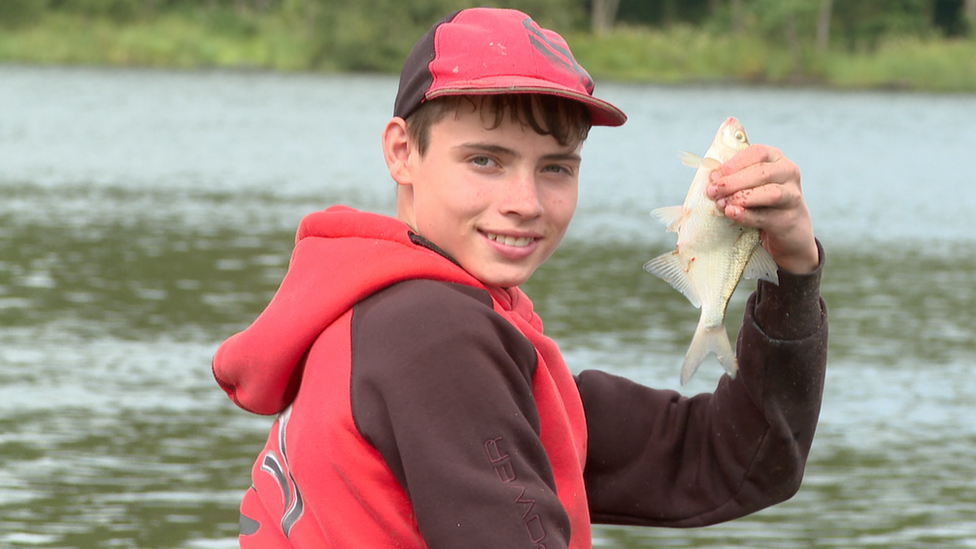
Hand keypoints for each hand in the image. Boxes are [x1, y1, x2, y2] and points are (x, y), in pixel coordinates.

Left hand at [707, 144, 818, 274]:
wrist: (789, 230)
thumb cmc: (763, 201)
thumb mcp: (751, 183)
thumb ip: (735, 175)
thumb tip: (712, 175)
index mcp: (776, 159)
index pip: (758, 152)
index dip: (735, 162)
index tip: (717, 174)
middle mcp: (788, 173)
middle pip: (762, 172)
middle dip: (733, 182)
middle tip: (712, 191)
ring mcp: (793, 196)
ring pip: (770, 193)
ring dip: (742, 197)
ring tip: (722, 203)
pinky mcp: (789, 219)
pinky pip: (767, 216)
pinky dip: (747, 215)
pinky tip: (732, 213)